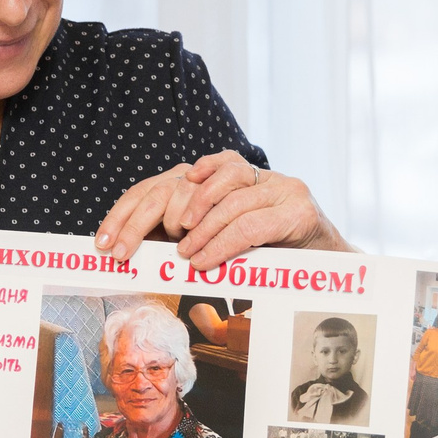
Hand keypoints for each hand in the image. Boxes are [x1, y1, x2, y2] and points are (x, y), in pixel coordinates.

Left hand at [92, 152, 352, 268]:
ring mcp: (278, 186)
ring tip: (184, 256)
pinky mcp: (297, 207)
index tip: (107, 237)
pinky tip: (207, 259)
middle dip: (153, 215)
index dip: (135, 206)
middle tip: (130, 248)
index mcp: (229, 177)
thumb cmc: (273, 257)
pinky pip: (252, 223)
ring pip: (226, 201)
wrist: (331, 263)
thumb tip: (142, 256)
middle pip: (190, 181)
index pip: (172, 180)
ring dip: (199, 232)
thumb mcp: (224, 245)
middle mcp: (253, 174)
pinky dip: (224, 243)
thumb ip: (192, 239)